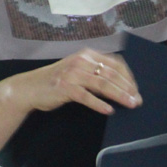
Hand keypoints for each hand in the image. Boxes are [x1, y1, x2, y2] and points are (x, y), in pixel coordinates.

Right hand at [13, 51, 141, 117]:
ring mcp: (72, 74)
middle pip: (111, 75)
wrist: (29, 88)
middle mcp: (81, 61)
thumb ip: (95, 74)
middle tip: (138, 100)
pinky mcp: (65, 87)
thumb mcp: (78, 72)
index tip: (136, 89)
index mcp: (87, 55)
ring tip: (130, 104)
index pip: (114, 64)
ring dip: (119, 95)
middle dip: (127, 88)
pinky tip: (109, 111)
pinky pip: (86, 96)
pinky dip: (99, 104)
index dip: (128, 77)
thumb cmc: (57, 82)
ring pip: (102, 84)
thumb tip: (120, 86)